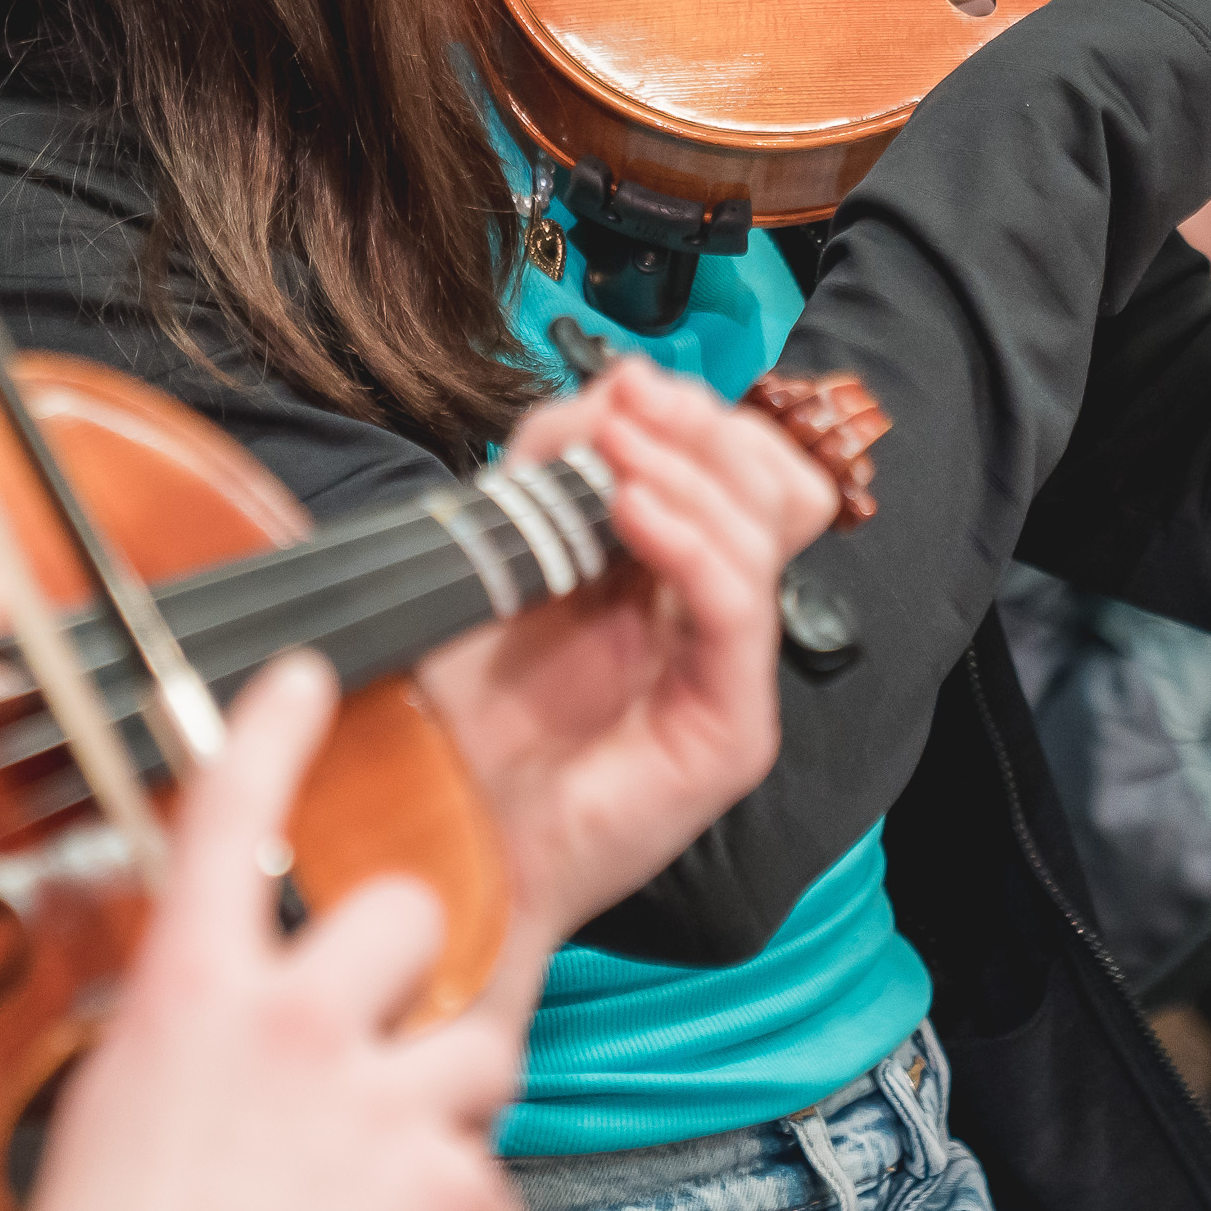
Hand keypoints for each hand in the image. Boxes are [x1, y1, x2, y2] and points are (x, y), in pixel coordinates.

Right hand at [0, 654, 543, 1210]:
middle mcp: (289, 1023)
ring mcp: (375, 1098)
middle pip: (407, 912)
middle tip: (375, 1037)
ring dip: (448, 1096)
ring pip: (479, 1040)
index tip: (312, 675)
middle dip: (411, 965)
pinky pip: (493, 1183)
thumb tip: (226, 1022)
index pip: (232, 816)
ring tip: (387, 1174)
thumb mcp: (119, 1116)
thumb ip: (189, 1044)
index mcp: (187, 996)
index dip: (277, 730)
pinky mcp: (446, 1184)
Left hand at [417, 360, 817, 961]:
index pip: (735, 468)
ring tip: (621, 453)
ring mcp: (728, 674)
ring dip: (690, 472)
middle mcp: (711, 618)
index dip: (695, 417)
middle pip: (770, 489)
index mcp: (669, 572)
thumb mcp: (502, 547)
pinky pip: (738, 610)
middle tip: (636, 408)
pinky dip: (691, 543)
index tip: (630, 384)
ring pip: (764, 536)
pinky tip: (632, 509)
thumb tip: (623, 386)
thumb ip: (558, 463)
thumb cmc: (464, 707)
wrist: (440, 827)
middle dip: (703, 431)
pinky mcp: (731, 729)